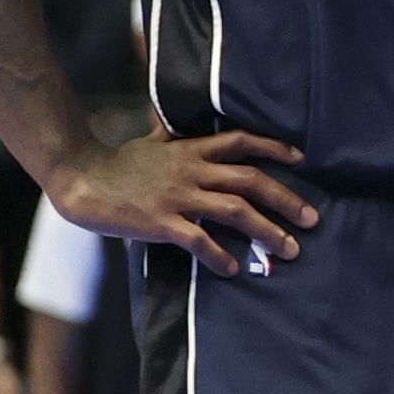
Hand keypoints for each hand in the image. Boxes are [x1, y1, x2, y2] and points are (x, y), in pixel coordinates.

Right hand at [57, 126, 318, 272]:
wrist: (81, 178)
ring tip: (290, 250)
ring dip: (267, 231)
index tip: (302, 159)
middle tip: (313, 220)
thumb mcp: (151, 143)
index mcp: (191, 150)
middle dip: (287, 199)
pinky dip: (219, 256)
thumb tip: (177, 124)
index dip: (274, 147)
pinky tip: (233, 269)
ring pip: (235, 211)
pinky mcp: (161, 222)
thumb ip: (172, 136)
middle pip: (251, 180)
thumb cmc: (116, 163)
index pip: (242, 142)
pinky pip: (199, 241)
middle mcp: (192, 171)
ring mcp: (178, 197)